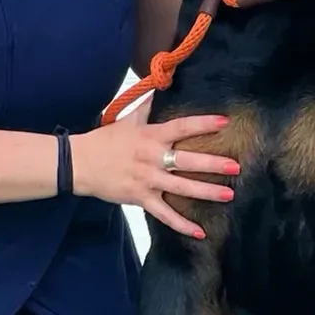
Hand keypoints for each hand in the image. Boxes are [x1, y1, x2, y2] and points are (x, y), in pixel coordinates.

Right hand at [72, 101, 239, 240]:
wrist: (80, 163)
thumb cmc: (106, 140)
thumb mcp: (128, 119)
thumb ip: (148, 105)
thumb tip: (161, 82)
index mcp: (151, 136)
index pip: (181, 127)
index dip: (203, 124)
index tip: (224, 122)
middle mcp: (152, 158)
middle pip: (187, 161)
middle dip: (212, 164)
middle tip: (235, 166)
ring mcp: (147, 180)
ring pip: (181, 188)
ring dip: (206, 192)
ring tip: (228, 194)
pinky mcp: (141, 199)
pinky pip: (164, 214)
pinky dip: (181, 225)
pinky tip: (200, 232)